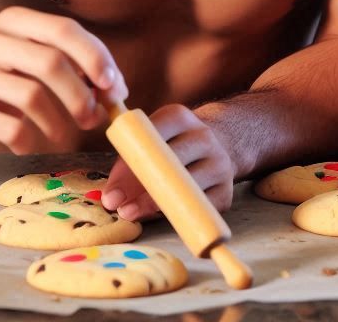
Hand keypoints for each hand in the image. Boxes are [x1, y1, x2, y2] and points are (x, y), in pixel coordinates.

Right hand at [0, 6, 127, 159]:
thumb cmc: (0, 88)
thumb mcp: (32, 67)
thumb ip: (72, 68)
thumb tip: (114, 89)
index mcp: (13, 21)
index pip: (63, 29)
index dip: (94, 56)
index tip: (113, 85)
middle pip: (49, 61)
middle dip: (80, 94)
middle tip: (94, 118)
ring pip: (30, 94)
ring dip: (58, 121)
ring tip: (64, 134)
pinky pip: (7, 126)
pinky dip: (27, 140)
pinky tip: (27, 145)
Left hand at [101, 104, 235, 220]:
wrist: (219, 145)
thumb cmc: (171, 146)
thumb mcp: (153, 137)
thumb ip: (131, 159)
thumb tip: (112, 196)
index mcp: (180, 118)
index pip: (153, 136)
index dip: (129, 167)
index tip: (111, 193)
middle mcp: (204, 136)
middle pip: (172, 162)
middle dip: (141, 189)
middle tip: (119, 209)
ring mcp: (219, 163)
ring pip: (187, 187)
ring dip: (156, 204)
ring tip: (133, 214)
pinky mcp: (226, 191)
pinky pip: (201, 208)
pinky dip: (180, 216)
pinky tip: (162, 218)